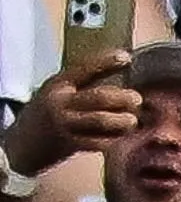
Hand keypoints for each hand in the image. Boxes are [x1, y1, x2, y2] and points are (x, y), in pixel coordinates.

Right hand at [5, 50, 137, 172]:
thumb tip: (121, 78)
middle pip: (98, 97)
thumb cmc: (50, 113)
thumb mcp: (59, 92)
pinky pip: (97, 142)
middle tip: (137, 100)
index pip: (84, 69)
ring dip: (121, 121)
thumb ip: (84, 86)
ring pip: (99, 120)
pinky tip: (120, 137)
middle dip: (122, 98)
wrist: (23, 141)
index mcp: (59, 85)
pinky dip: (113, 139)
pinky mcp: (69, 143)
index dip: (106, 62)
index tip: (126, 57)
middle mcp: (61, 102)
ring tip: (132, 121)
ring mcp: (65, 123)